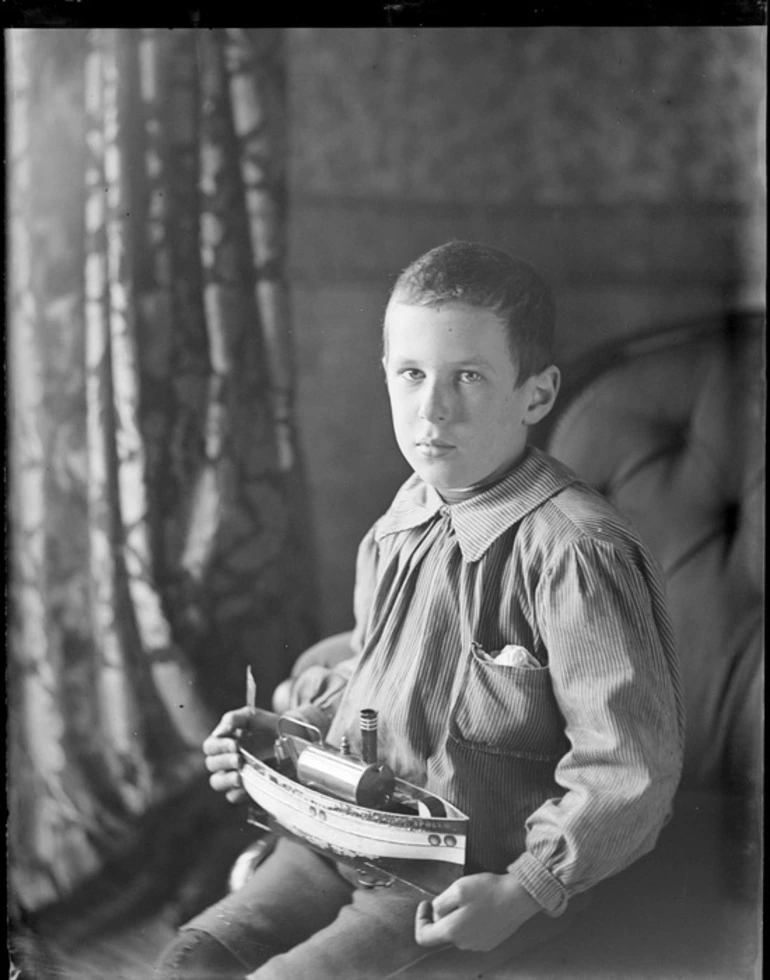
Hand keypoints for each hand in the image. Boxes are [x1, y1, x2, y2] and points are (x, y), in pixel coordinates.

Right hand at [203, 706, 278, 803]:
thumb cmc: (266, 725)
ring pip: (217, 782)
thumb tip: (218, 733)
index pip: (210, 747)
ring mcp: (234, 774)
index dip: (219, 746)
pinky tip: (247, 787)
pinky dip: (237, 794)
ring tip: (239, 776)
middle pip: (211, 765)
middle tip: (239, 759)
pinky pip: (233, 796)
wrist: (290, 736)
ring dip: (226, 780)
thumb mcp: (250, 716)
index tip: (235, 744)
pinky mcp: (245, 788)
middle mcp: (225, 759)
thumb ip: (233, 719)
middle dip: (224, 762)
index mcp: (223, 741)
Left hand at [415, 872, 541, 951]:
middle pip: (442, 931)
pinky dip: (470, 920)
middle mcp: (464, 943)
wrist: (519, 897)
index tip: (426, 904)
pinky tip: (481, 906)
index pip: (423, 937)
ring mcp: (478, 944)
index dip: (420, 919)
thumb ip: (440, 903)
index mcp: (453, 931)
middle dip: (443, 913)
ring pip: (457, 931)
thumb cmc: (489, 891)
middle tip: (453, 895)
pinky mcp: (489, 941)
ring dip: (457, 916)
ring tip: (471, 898)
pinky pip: (471, 932)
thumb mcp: (457, 888)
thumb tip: (435, 912)